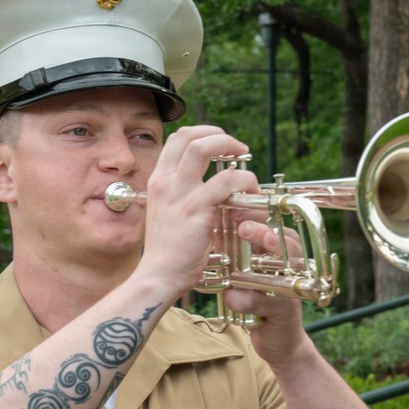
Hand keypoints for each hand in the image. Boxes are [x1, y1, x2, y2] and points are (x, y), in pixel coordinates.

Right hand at [133, 126, 255, 297]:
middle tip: (238, 149)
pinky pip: (226, 181)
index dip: (203, 133)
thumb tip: (207, 184)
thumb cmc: (167, 250)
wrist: (159, 275)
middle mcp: (165, 181)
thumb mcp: (167, 213)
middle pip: (190, 136)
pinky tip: (250, 191)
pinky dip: (244, 179)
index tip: (221, 144)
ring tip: (246, 163)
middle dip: (219, 135)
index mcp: (158, 181)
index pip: (178, 139)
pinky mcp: (196, 208)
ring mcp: (179, 193)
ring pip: (204, 148)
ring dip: (230, 148)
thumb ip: (181, 195)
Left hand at [221, 218, 315, 367]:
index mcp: (281, 252)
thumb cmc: (259, 297)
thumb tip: (209, 223)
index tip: (234, 206)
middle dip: (265, 233)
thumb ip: (235, 250)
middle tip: (243, 227)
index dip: (257, 215)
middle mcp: (291, 267)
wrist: (275, 339)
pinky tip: (230, 298)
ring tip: (251, 255)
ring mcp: (291, 289)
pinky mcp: (285, 311)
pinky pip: (266, 302)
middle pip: (286, 243)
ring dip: (264, 263)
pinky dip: (246, 300)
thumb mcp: (247, 271)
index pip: (274, 225)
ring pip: (283, 271)